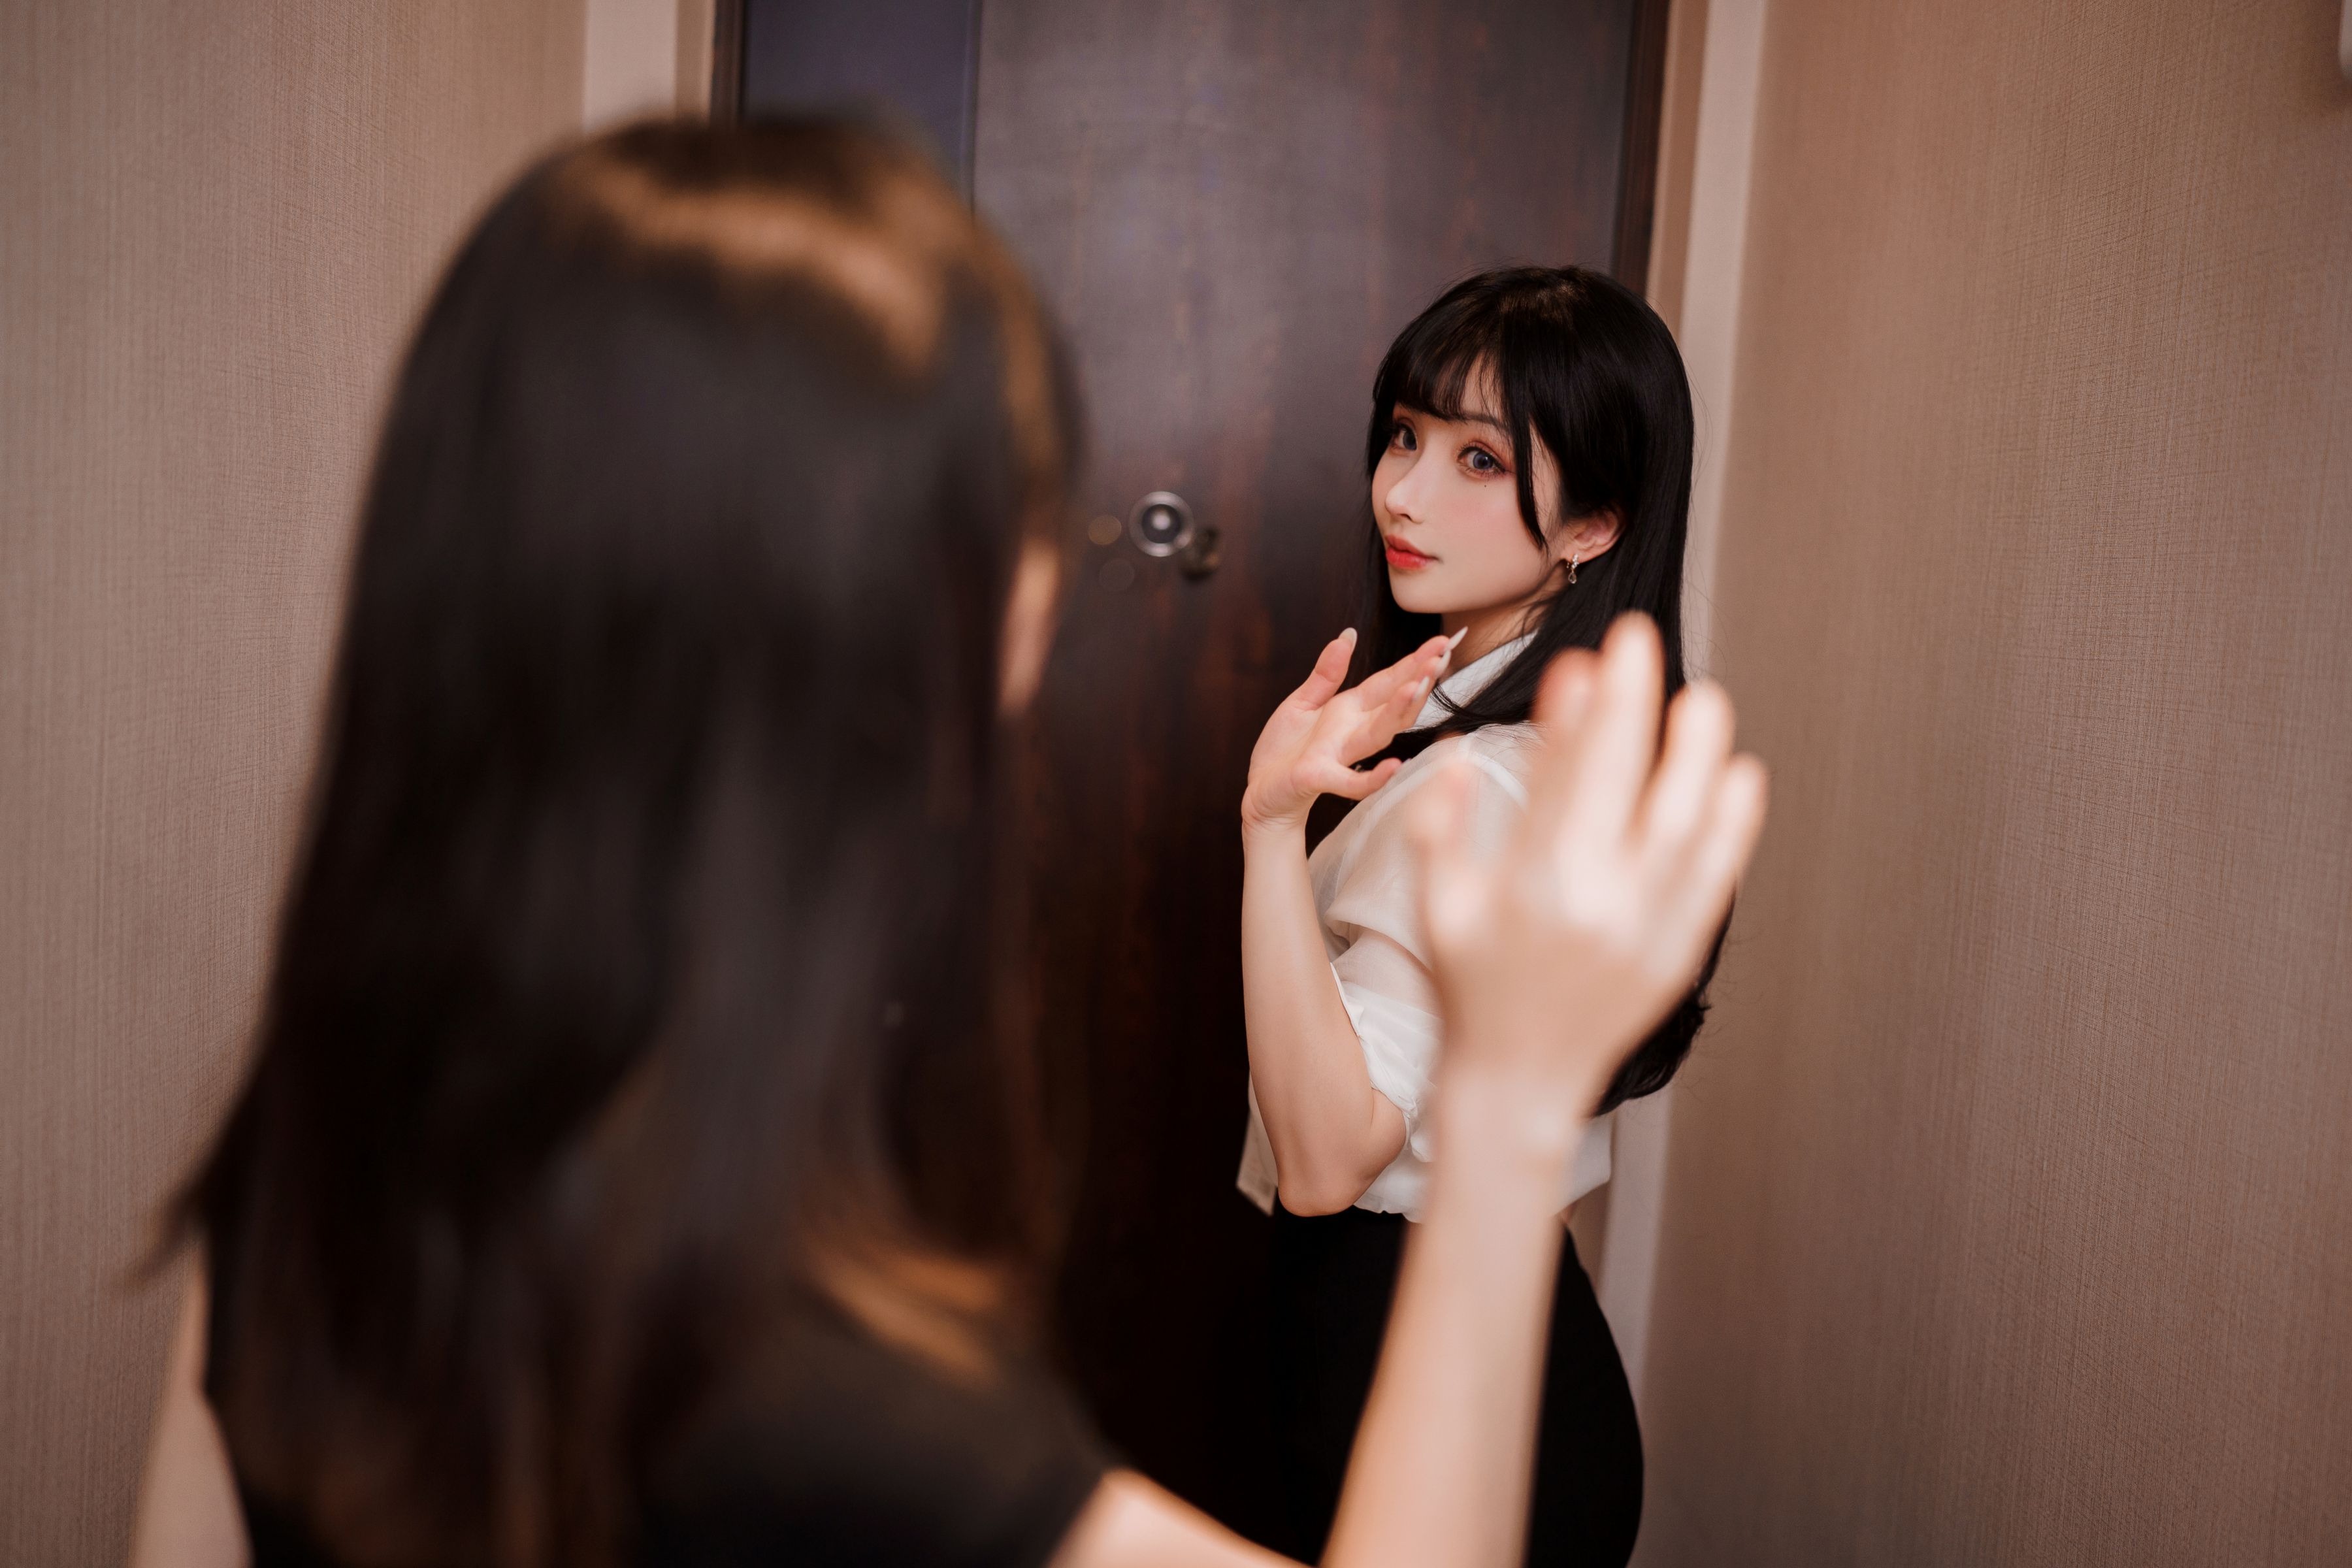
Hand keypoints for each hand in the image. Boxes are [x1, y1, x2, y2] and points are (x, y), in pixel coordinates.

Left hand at [1241, 628, 1459, 837]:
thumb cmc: (1285, 749)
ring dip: (1399, 712)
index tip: (1443, 641)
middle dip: (1418, 679)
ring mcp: (1339, 755)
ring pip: (1378, 734)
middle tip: (1441, 655)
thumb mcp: (1303, 701)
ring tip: (1418, 686)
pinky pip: (1351, 781)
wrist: (1261, 792)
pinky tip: (1393, 765)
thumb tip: (1349, 634)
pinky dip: (1372, 776)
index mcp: (1349, 709)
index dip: (1414, 661)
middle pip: (1393, 704)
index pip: (1388, 682)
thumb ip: (1328, 672)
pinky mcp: (1318, 777)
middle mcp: (1352, 731)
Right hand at [1408, 613, 1767, 1116]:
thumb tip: (1459, 757)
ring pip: (1692, 821)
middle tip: (1648, 647)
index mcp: (1536, 882)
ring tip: (1704, 702)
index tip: (1601, 651)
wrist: (1518, 1084)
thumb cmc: (1471, 991)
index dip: (1594, 701)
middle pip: (1638, 779)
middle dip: (1644, 703)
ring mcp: (1649, 927)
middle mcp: (1601, 900)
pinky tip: (1739, 779)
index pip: (1576, 768)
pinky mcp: (1679, 950)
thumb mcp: (1436, 907)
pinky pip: (1717, 875)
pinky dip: (1733, 824)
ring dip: (1702, 754)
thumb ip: (1441, 828)